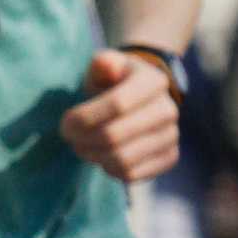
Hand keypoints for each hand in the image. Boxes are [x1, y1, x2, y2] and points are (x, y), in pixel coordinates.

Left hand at [60, 41, 183, 187]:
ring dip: (92, 156)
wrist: (142, 98)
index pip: (116, 104)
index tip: (65, 123)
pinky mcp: (169, 158)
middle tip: (70, 136)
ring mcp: (171, 136)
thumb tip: (107, 66)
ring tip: (83, 146)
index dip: (85, 117)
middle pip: (114, 136)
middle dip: (82, 140)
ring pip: (121, 160)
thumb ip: (103, 63)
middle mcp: (168, 109)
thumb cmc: (114, 80)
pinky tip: (102, 155)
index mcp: (153, 81)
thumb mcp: (106, 64)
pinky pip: (131, 175)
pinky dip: (109, 169)